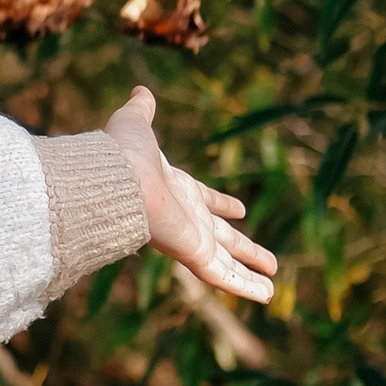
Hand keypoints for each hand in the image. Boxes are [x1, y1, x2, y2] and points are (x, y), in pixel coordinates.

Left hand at [104, 84, 277, 307]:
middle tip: (268, 260)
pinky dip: (245, 286)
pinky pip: (223, 275)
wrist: (114, 180)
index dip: (221, 204)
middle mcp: (185, 218)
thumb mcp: (135, 124)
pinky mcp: (192, 254)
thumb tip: (140, 90)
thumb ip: (141, 109)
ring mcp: (190, 239)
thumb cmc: (122, 153)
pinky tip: (266, 295)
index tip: (239, 209)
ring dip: (250, 274)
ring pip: (227, 263)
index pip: (204, 200)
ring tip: (271, 289)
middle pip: (223, 238)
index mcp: (175, 189)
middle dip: (245, 249)